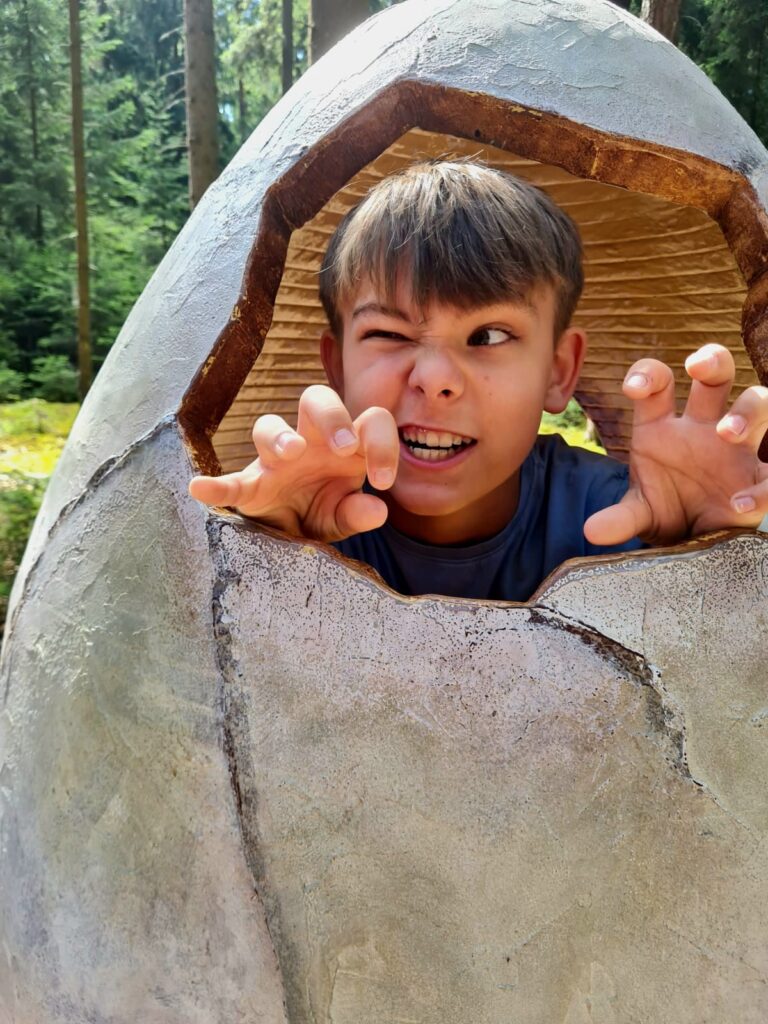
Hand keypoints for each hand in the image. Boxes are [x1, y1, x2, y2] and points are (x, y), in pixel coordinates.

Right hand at [188, 385, 398, 541]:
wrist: (289, 538)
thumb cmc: (320, 513)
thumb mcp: (342, 518)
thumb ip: (358, 514)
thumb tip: (376, 509)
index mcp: (344, 446)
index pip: (370, 422)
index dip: (382, 444)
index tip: (382, 481)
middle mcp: (310, 442)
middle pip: (317, 399)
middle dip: (332, 416)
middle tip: (344, 446)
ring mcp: (275, 461)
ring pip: (268, 424)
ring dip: (280, 435)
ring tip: (292, 453)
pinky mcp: (248, 487)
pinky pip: (230, 482)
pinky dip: (216, 486)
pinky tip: (201, 489)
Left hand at [584, 344, 767, 546]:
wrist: (693, 539)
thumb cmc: (666, 512)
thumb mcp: (641, 515)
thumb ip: (620, 519)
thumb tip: (593, 530)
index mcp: (663, 428)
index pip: (657, 383)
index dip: (648, 374)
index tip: (634, 388)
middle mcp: (703, 427)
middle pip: (716, 374)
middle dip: (711, 361)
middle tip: (697, 369)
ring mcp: (736, 446)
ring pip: (757, 402)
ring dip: (747, 411)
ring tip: (728, 432)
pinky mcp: (759, 475)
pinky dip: (763, 487)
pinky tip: (740, 502)